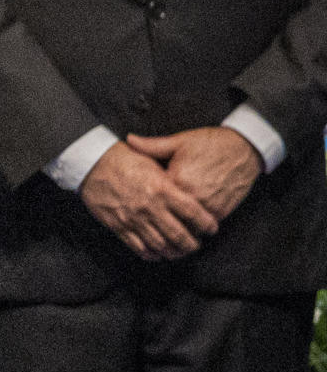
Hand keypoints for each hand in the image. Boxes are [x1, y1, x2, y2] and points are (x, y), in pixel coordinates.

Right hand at [79, 140, 216, 260]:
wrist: (92, 162)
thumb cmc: (124, 159)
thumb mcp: (153, 162)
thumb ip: (171, 180)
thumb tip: (190, 192)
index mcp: (162, 188)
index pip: (193, 213)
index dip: (207, 224)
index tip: (212, 228)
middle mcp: (150, 207)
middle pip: (179, 235)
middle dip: (192, 244)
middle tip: (196, 245)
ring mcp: (133, 218)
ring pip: (160, 245)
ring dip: (174, 252)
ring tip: (179, 252)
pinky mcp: (118, 225)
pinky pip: (138, 247)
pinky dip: (151, 254)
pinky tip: (157, 254)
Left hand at [126, 127, 260, 225]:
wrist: (245, 149)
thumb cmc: (210, 143)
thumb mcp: (179, 142)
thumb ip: (152, 146)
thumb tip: (128, 139)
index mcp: (177, 179)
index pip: (155, 199)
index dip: (144, 202)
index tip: (135, 205)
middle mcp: (193, 196)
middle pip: (169, 217)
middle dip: (158, 221)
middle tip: (147, 226)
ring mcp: (209, 206)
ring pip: (186, 227)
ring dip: (177, 229)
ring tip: (165, 232)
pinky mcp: (222, 212)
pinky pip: (203, 227)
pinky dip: (193, 228)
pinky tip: (184, 228)